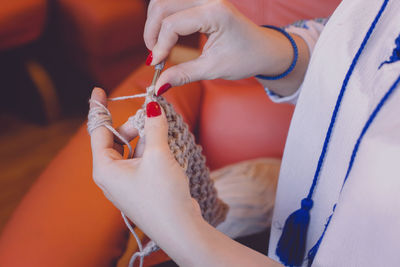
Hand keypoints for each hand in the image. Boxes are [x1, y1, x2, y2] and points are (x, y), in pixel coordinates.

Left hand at [89, 88, 200, 241]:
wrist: (180, 228)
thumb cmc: (163, 195)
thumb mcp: (158, 156)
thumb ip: (154, 127)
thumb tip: (153, 104)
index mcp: (105, 168)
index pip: (98, 131)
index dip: (98, 108)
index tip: (98, 90)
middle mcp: (112, 175)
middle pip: (117, 139)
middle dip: (134, 125)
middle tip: (151, 114)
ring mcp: (126, 182)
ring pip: (132, 149)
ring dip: (146, 137)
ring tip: (163, 130)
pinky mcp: (140, 186)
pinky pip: (141, 160)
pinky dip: (151, 149)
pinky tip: (165, 144)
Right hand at [145, 0, 293, 94]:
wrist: (264, 49)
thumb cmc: (245, 58)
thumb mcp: (214, 69)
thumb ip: (183, 75)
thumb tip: (158, 85)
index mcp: (214, 13)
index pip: (172, 24)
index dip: (159, 45)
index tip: (155, 65)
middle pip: (162, 5)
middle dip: (152, 32)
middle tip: (155, 56)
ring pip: (164, 1)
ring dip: (155, 23)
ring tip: (160, 47)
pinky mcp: (202, 1)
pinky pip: (173, 4)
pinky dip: (164, 19)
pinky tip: (167, 37)